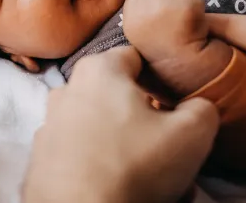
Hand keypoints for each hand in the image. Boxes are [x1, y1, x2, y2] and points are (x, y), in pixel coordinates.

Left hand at [23, 47, 218, 202]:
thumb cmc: (133, 166)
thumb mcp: (192, 134)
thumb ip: (202, 108)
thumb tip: (197, 108)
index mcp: (99, 69)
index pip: (139, 58)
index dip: (164, 80)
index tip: (177, 106)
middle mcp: (67, 88)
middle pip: (120, 97)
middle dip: (147, 120)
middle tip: (169, 149)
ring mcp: (51, 124)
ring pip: (103, 127)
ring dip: (127, 145)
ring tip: (151, 177)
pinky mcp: (42, 158)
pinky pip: (84, 152)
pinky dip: (103, 164)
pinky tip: (122, 186)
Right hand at [123, 0, 207, 60]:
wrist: (185, 68)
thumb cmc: (163, 50)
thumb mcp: (139, 30)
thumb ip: (139, 10)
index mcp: (129, 16)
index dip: (154, 5)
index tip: (160, 23)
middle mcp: (143, 9)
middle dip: (169, 1)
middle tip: (173, 25)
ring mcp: (163, 7)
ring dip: (183, 2)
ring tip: (184, 25)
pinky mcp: (185, 7)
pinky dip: (198, 8)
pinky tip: (195, 25)